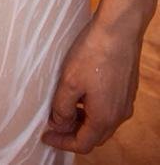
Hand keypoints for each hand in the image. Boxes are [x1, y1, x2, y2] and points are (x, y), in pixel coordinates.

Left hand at [41, 17, 141, 154]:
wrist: (119, 29)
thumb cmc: (93, 53)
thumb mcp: (69, 82)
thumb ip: (62, 107)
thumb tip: (59, 124)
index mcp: (104, 118)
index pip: (82, 143)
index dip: (62, 142)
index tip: (46, 136)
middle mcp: (119, 115)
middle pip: (94, 135)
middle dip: (73, 133)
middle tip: (54, 124)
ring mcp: (125, 101)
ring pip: (102, 122)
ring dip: (83, 120)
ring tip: (64, 108)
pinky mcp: (127, 88)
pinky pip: (109, 108)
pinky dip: (93, 109)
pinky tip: (81, 94)